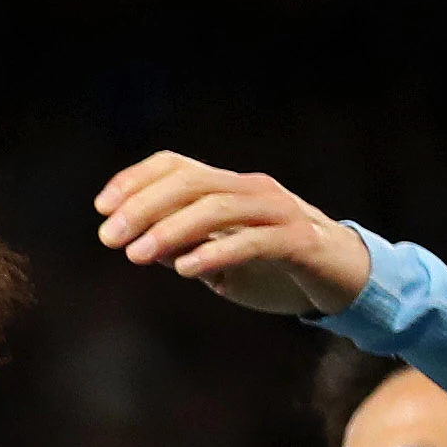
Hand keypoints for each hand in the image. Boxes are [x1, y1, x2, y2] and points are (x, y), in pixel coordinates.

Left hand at [94, 152, 370, 315]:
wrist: (345, 280)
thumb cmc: (275, 268)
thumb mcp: (220, 260)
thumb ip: (185, 248)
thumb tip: (143, 245)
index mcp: (229, 188)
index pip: (176, 166)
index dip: (136, 180)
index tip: (101, 208)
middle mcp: (252, 190)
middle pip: (191, 182)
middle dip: (143, 207)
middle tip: (109, 238)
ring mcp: (279, 212)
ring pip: (219, 207)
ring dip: (172, 230)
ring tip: (138, 255)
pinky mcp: (300, 241)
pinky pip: (254, 241)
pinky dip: (217, 252)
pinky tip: (187, 270)